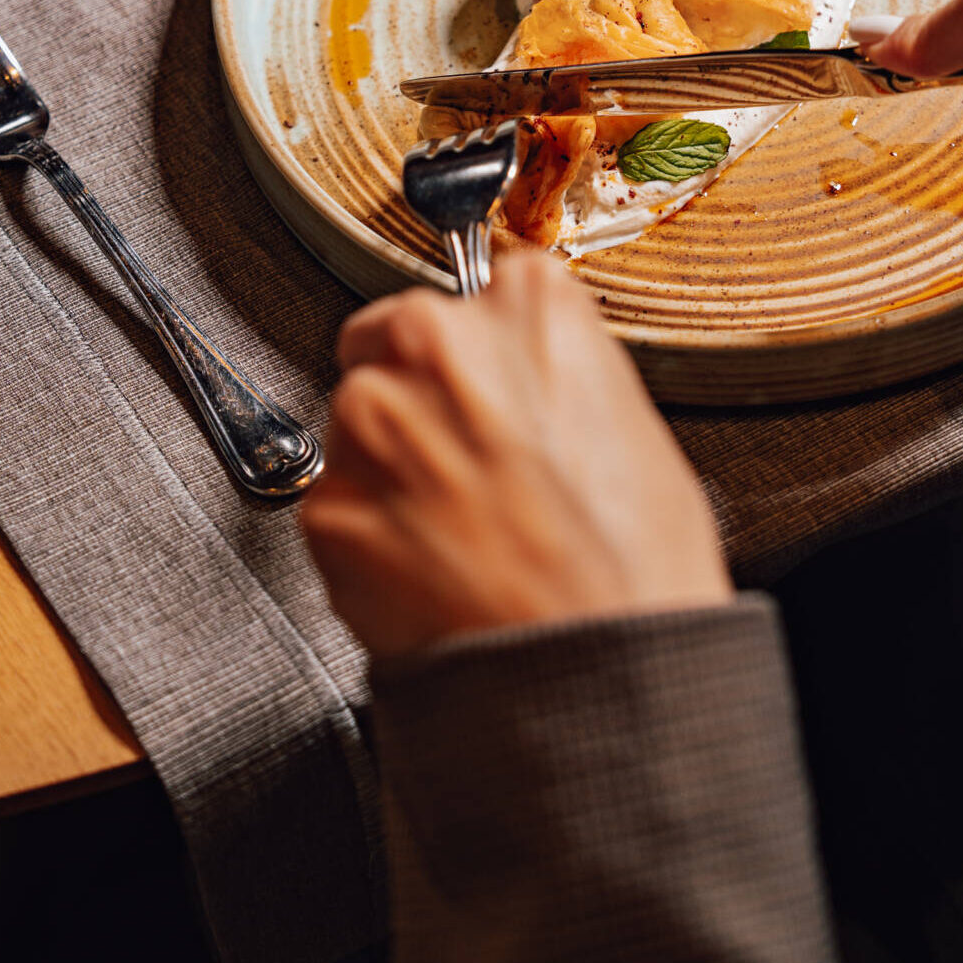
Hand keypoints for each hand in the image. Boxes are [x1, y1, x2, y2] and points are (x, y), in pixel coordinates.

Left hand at [300, 251, 732, 659]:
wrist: (596, 670)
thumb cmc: (633, 564)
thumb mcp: (630, 420)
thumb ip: (557, 369)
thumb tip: (523, 381)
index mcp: (527, 303)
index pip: (474, 292)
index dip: (482, 352)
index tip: (489, 385)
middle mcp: (436, 343)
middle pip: (392, 342)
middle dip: (418, 395)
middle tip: (470, 464)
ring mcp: (372, 422)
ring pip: (357, 426)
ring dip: (390, 468)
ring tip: (460, 530)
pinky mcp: (328, 506)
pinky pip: (337, 508)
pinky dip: (369, 539)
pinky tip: (432, 569)